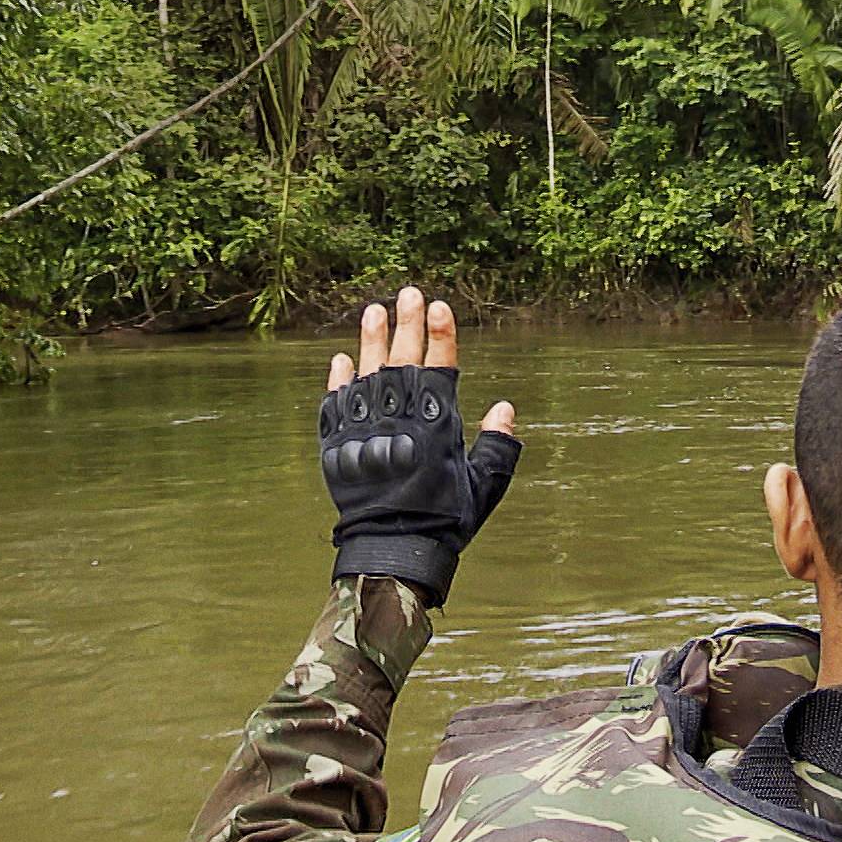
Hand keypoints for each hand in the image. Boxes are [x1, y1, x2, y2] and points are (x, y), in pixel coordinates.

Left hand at [319, 287, 520, 605]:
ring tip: (374, 310)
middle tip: (411, 292)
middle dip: (409, 323)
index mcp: (438, 425)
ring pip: (368, 373)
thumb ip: (498, 447)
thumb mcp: (484, 487)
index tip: (440, 306)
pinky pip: (335, 404)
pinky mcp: (339, 444)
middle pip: (404, 360)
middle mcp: (401, 419)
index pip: (440, 367)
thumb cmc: (445, 520)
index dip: (441, 335)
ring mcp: (367, 429)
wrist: (392, 549)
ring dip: (372, 340)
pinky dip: (338, 381)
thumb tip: (506, 408)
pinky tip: (342, 359)